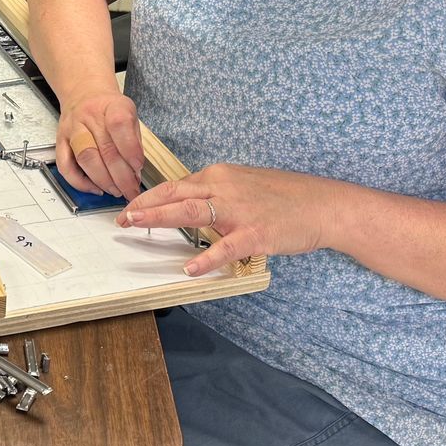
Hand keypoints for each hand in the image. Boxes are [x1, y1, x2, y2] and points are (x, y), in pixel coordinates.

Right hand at [56, 90, 144, 198]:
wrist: (84, 93)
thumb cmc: (110, 108)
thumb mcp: (130, 114)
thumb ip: (134, 141)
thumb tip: (135, 172)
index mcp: (112, 105)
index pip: (119, 125)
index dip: (130, 149)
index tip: (138, 167)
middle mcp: (89, 116)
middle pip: (104, 149)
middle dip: (121, 176)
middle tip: (131, 190)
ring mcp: (72, 129)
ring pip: (85, 158)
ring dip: (103, 180)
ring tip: (116, 191)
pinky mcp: (60, 141)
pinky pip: (65, 166)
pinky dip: (80, 182)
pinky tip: (95, 188)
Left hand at [119, 163, 339, 275]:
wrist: (324, 204)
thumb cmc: (286, 197)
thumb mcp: (245, 185)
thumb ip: (217, 194)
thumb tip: (190, 205)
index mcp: (220, 176)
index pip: (175, 185)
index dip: (149, 197)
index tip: (130, 208)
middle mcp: (224, 188)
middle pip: (174, 195)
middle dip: (144, 207)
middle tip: (121, 219)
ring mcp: (239, 211)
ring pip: (191, 212)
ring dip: (159, 219)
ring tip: (136, 227)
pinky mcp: (256, 234)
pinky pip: (225, 247)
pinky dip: (206, 258)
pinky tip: (190, 268)